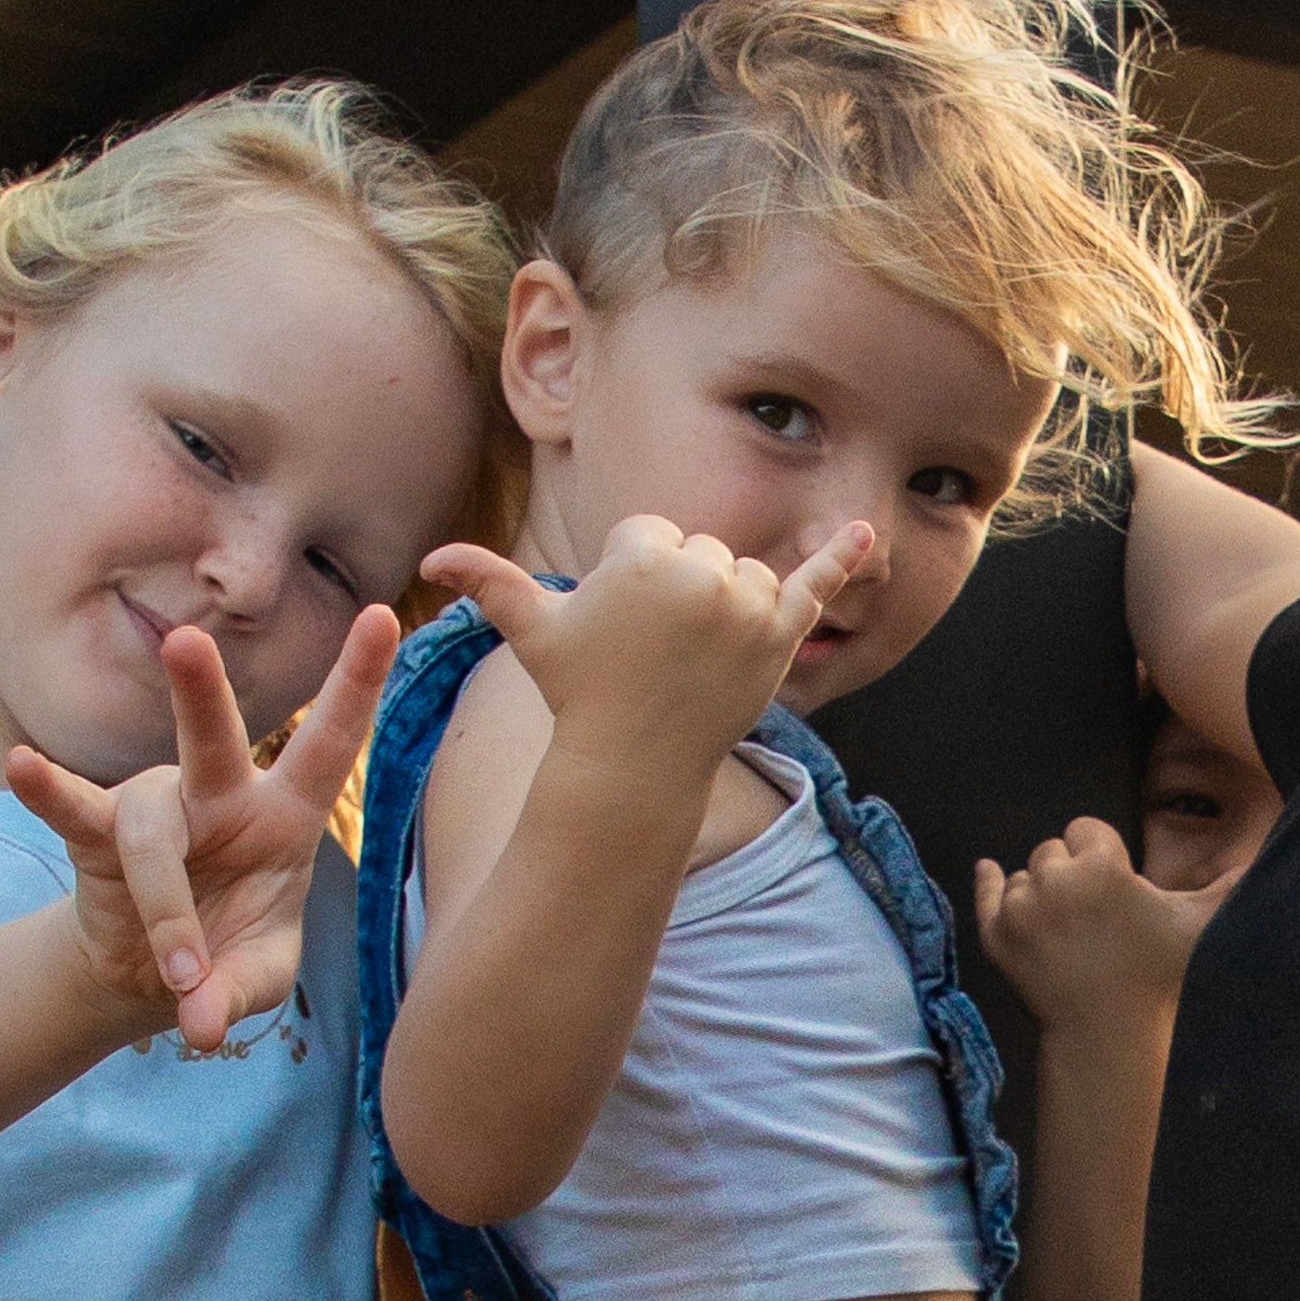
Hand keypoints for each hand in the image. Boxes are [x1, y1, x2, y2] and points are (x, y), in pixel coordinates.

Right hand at [8, 609, 393, 1056]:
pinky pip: (74, 810)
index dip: (356, 682)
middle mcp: (220, 796)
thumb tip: (200, 1026)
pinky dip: (49, 792)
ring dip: (168, 912)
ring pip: (151, 832)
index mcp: (284, 815)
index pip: (329, 741)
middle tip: (187, 642)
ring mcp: (158, 808)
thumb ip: (237, 996)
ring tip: (178, 977)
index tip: (384, 615)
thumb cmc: (228, 956)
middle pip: (214, 738)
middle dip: (200, 691)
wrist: (155, 978)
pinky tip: (20, 765)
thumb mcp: (255, 980)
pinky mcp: (99, 833)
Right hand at [418, 516, 877, 798]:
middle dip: (680, 593)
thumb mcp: (534, 634)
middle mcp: (704, 571)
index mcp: (645, 554)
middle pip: (700, 552)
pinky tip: (869, 534)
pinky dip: (845, 557)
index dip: (631, 580)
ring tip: (693, 657)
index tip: (622, 630)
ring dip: (727, 605)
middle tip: (654, 652)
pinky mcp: (782, 634)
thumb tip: (430, 559)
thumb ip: (489, 583)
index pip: (651, 535)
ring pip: (744, 573)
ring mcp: (750, 604)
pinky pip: (818, 584)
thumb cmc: (579, 694)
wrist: (633, 766)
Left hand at [974, 818, 1205, 1036]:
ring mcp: (1020, 909)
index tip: (1112, 882)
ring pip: (1023, 875)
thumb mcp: (1197, 927)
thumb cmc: (1156, 977)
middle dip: (1069, 872)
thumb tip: (1261, 859)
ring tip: (1064, 926)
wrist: (1108, 1033)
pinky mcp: (995, 936)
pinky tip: (990, 871)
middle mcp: (1054, 879)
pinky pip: (986, 894)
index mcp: (1101, 866)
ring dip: (1039, 890)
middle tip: (1090, 913)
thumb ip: (1227, 887)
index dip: (1100, 854)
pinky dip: (990, 883)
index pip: (1086, 830)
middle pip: (1051, 850)